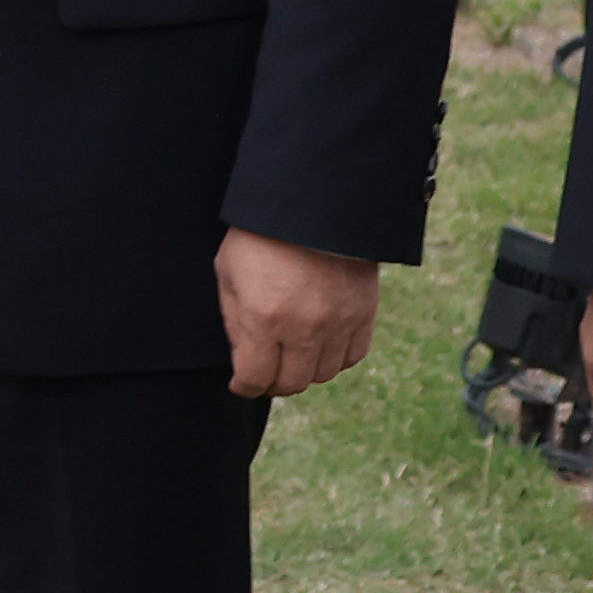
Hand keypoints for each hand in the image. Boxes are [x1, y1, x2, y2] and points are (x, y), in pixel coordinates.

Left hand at [218, 228, 382, 398]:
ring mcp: (338, 323)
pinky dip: (335, 358)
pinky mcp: (364, 313)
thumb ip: (235, 322)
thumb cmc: (260, 237)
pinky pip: (353, 356)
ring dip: (305, 371)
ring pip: (323, 374)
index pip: (255, 379)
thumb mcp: (228, 274)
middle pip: (292, 384)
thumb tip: (244, 359)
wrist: (312, 205)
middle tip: (266, 373)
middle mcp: (304, 328)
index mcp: (264, 319)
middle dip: (273, 383)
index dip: (245, 387)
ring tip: (293, 356)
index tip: (242, 383)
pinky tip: (321, 346)